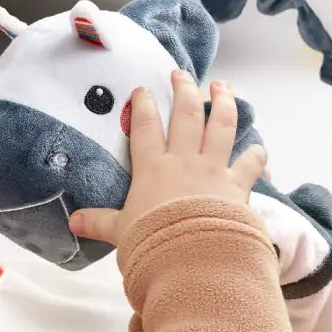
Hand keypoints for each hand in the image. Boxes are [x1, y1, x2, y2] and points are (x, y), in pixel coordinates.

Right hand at [68, 71, 266, 247]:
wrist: (191, 258)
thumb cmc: (152, 242)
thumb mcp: (120, 232)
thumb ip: (99, 222)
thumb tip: (72, 221)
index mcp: (152, 168)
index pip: (145, 127)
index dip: (142, 105)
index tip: (143, 89)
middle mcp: (183, 161)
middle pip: (185, 116)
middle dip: (183, 90)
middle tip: (182, 73)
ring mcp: (213, 170)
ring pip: (220, 126)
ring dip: (222, 102)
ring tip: (222, 85)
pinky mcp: (237, 186)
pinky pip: (250, 164)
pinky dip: (256, 155)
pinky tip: (258, 147)